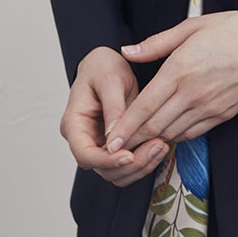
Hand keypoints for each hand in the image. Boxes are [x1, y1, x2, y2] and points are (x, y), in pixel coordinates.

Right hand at [59, 46, 170, 187]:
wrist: (107, 64)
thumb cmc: (103, 67)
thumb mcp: (109, 79)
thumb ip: (112, 106)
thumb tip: (114, 136)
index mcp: (74, 124)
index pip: (85, 155)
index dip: (107, 161)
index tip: (129, 156)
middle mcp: (84, 140)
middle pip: (103, 169)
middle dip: (131, 164)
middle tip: (157, 147)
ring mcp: (99, 145)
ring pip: (118, 172)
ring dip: (141, 165)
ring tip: (163, 146)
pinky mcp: (116, 145)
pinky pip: (128, 163)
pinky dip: (144, 160)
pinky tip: (161, 145)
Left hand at [104, 11, 237, 155]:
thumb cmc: (232, 30)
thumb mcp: (191, 27)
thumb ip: (156, 43)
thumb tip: (127, 51)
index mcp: (179, 70)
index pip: (144, 107)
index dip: (125, 128)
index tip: (110, 141)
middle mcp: (191, 94)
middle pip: (154, 127)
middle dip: (133, 141)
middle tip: (116, 150)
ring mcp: (208, 108)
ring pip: (172, 133)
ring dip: (153, 141)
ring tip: (136, 145)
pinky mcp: (222, 115)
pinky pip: (192, 133)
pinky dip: (175, 136)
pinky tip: (166, 134)